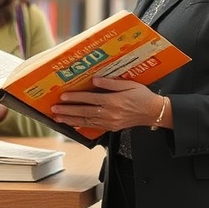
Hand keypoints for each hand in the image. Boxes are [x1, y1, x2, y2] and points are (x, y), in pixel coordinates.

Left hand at [50, 78, 164, 131]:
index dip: (75, 98)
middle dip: (68, 110)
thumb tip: (95, 80)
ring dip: (71, 119)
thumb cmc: (142, 96)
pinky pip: (93, 127)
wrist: (153, 112)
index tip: (63, 96)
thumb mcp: (129, 84)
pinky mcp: (111, 127)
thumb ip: (111, 83)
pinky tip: (73, 125)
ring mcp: (110, 122)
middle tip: (55, 109)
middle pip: (84, 112)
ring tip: (58, 118)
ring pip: (86, 121)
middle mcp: (110, 113)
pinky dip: (81, 126)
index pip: (90, 99)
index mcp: (113, 101)